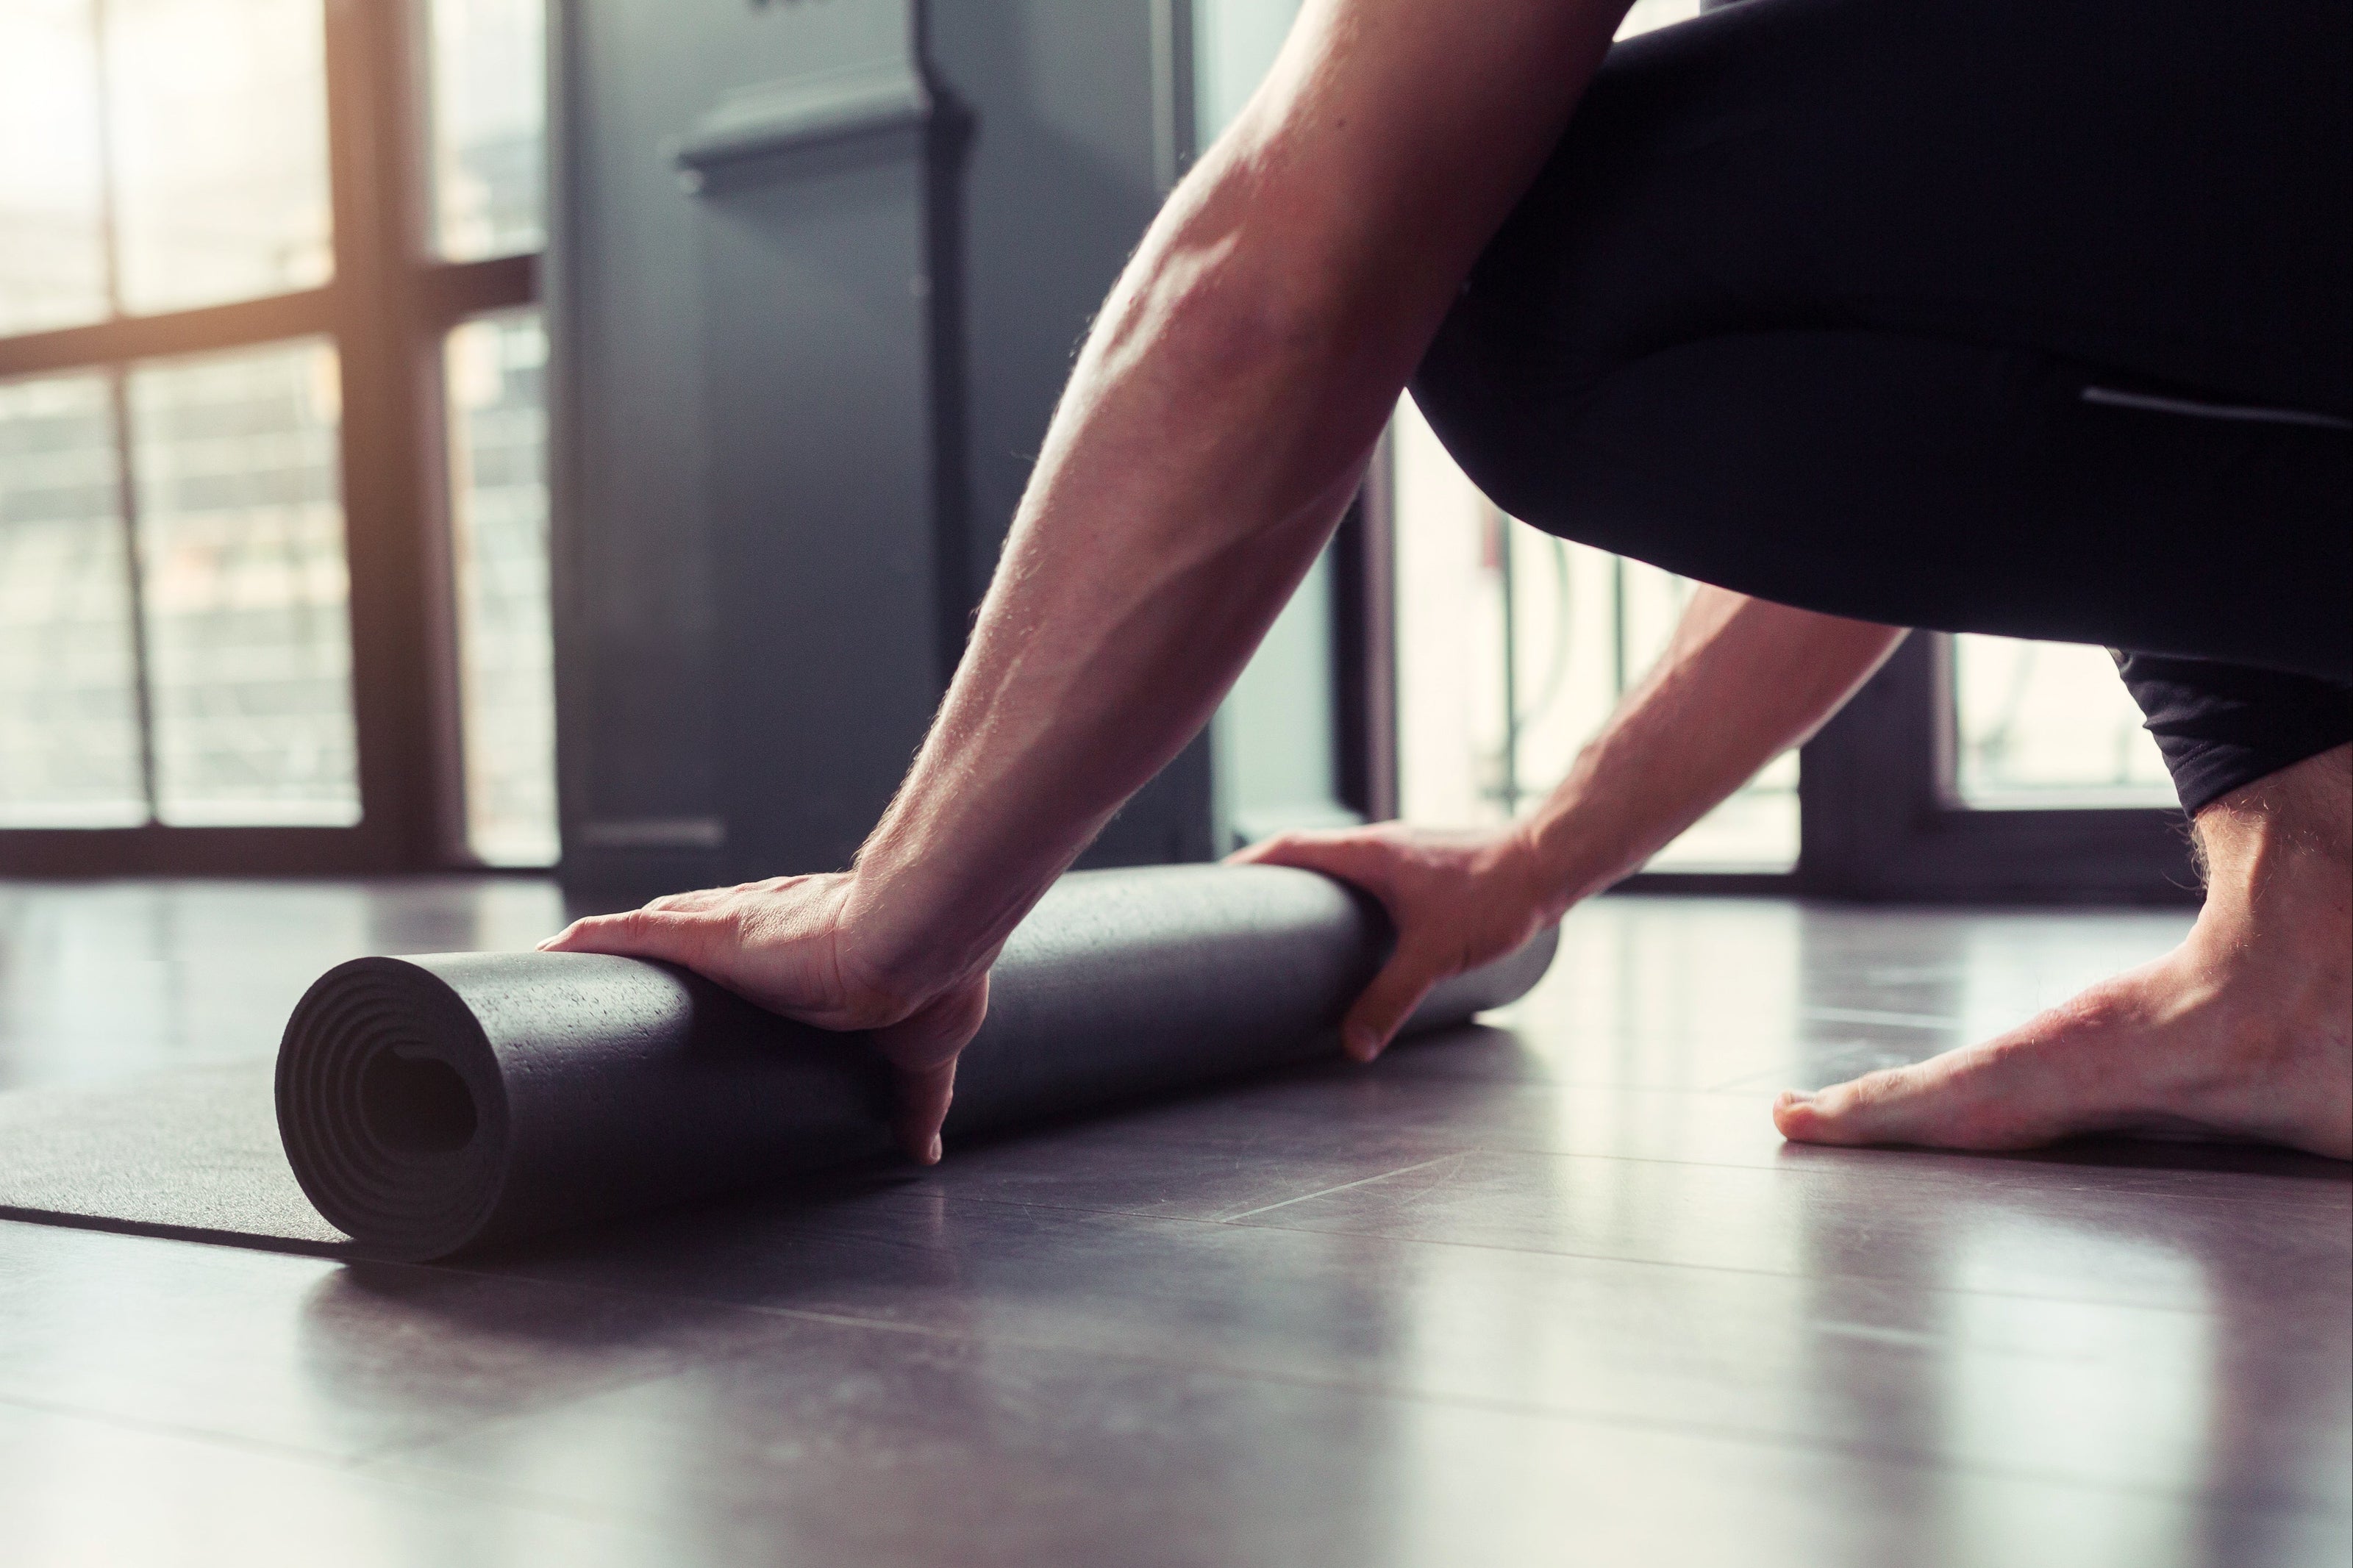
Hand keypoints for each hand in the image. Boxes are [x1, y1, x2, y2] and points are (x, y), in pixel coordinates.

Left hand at [537, 873, 986, 1163]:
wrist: (914, 941)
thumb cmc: (929, 975)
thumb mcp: (920, 1047)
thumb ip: (917, 1097)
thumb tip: (921, 1148)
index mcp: (809, 952)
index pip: (746, 960)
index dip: (721, 978)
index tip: (706, 1002)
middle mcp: (761, 927)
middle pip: (685, 942)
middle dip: (652, 970)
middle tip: (619, 1005)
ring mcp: (725, 928)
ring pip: (647, 936)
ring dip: (610, 958)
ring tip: (572, 984)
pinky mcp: (701, 932)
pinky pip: (623, 933)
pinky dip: (584, 943)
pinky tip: (548, 955)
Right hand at [1230, 823, 1557, 1061]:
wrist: (1550, 862)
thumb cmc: (1495, 894)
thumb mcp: (1435, 954)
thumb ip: (1390, 999)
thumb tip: (1354, 1046)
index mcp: (1368, 853)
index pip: (1289, 848)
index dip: (1247, 867)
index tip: (1214, 887)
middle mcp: (1381, 846)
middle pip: (1308, 856)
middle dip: (1272, 883)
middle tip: (1242, 916)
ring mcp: (1406, 854)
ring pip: (1342, 867)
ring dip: (1313, 890)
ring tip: (1291, 929)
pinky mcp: (1429, 868)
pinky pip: (1371, 878)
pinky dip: (1350, 898)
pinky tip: (1360, 931)